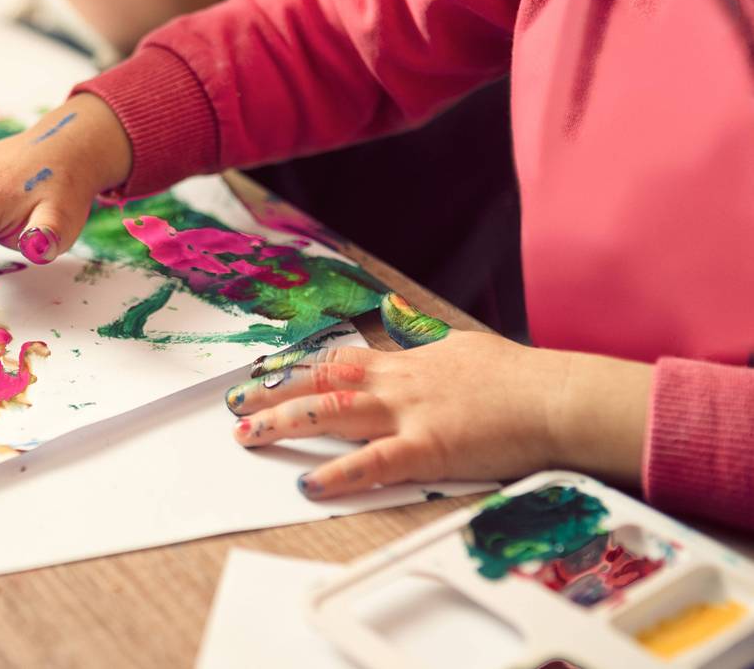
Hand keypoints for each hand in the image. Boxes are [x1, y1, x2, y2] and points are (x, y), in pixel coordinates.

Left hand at [225, 330, 653, 497]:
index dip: (296, 368)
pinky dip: (339, 473)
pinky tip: (309, 483)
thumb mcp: (460, 343)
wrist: (557, 397)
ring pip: (334, 414)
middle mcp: (398, 383)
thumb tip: (398, 307)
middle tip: (234, 407)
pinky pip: (374, 462)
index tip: (263, 373)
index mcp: (405, 363)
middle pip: (321, 383)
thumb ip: (420, 332)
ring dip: (285, 425)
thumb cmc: (517, 378)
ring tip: (247, 438)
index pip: (339, 361)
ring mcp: (410, 413)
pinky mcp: (428, 448)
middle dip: (272, 394)